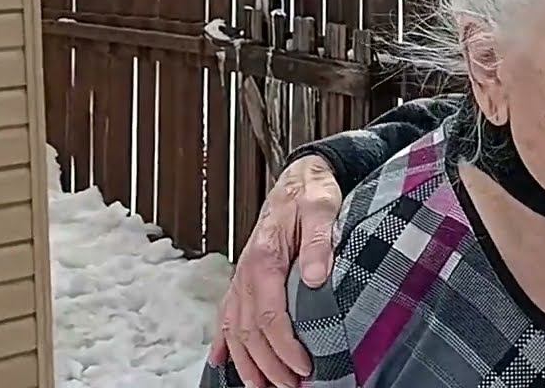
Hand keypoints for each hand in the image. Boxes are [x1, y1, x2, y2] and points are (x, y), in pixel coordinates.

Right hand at [208, 155, 342, 386]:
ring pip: (235, 328)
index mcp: (265, 258)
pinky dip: (224, 341)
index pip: (269, 315)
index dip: (285, 347)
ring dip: (247, 362)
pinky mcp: (246, 276)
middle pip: (250, 331)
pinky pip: (228, 313)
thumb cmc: (312, 193)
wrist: (300, 176)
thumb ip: (319, 242)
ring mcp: (243, 275)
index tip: (304, 368)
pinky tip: (222, 362)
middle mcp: (248, 271)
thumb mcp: (322, 208)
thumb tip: (316, 278)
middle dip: (268, 365)